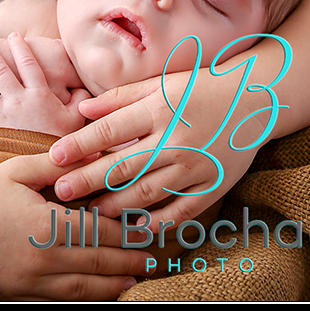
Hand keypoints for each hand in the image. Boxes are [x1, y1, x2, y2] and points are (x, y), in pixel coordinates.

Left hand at [0, 33, 90, 136]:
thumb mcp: (77, 119)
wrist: (49, 166)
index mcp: (38, 95)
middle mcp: (16, 101)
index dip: (21, 47)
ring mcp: (1, 116)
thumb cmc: (64, 142)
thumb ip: (80, 101)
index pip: (28, 64)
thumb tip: (83, 89)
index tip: (14, 35)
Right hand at [0, 152, 152, 299]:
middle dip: (127, 264)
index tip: (148, 234)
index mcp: (46, 225)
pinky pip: (58, 301)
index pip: (99, 234)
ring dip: (111, 287)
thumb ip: (62, 166)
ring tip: (134, 282)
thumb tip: (99, 157)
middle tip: (151, 261)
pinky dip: (83, 298)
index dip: (127, 236)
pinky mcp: (15, 294)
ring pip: (81, 290)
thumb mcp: (23, 169)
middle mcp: (40, 258)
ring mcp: (27, 282)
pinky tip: (98, 294)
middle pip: (96, 265)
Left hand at [47, 70, 266, 231]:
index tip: (54, 157)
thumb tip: (82, 109)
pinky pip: (181, 210)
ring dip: (116, 205)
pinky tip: (138, 228)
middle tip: (61, 193)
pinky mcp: (213, 185)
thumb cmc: (201, 87)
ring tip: (92, 212)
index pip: (110, 130)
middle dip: (88, 181)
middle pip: (123, 166)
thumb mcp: (161, 83)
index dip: (79, 145)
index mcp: (161, 108)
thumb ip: (120, 97)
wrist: (255, 99)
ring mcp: (196, 166)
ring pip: (148, 193)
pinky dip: (159, 222)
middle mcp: (176, 139)